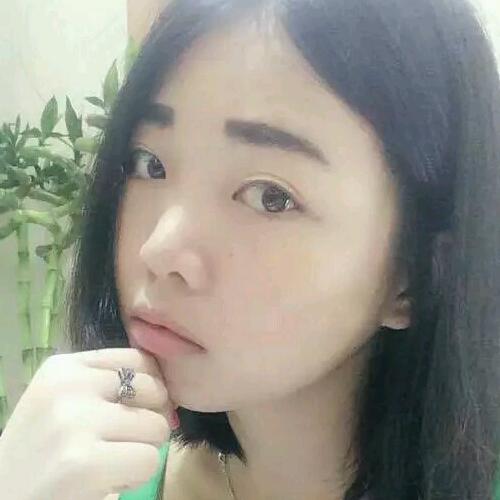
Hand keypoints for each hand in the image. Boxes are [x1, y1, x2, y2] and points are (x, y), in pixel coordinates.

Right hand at [0, 348, 177, 499]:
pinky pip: (149, 460)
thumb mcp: (65, 403)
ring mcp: (75, 422)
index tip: (137, 410)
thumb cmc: (42, 453)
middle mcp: (68, 386)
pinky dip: (136, 477)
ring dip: (142, 451)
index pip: (139, 359)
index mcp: (63, 367)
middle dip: (149, 419)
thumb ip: (108, 386)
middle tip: (119, 442)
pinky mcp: (84, 463)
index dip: (150, 388)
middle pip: (154, 390)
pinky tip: (105, 482)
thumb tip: (168, 390)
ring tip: (108, 462)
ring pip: (157, 426)